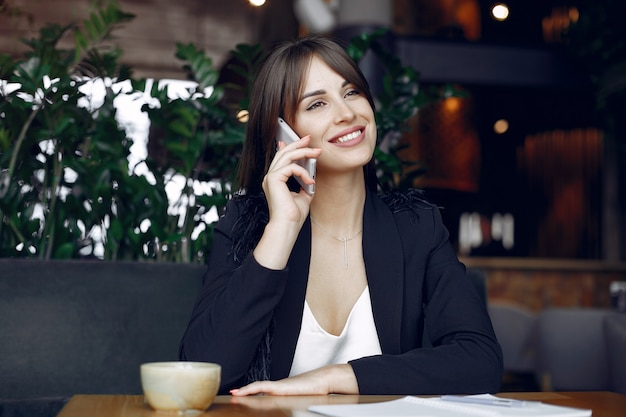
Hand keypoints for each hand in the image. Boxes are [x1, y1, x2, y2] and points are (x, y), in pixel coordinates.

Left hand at [229, 364, 357, 395]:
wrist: (322, 380)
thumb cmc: (315, 390)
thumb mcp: (301, 397)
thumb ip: (293, 399)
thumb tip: (289, 405)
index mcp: (281, 390)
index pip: (262, 390)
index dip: (251, 392)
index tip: (240, 395)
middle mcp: (278, 386)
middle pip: (257, 388)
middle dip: (245, 392)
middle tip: (232, 395)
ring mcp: (278, 386)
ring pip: (257, 387)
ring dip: (245, 391)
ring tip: (234, 394)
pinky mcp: (280, 386)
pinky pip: (262, 386)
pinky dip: (251, 389)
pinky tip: (243, 392)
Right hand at [263, 135, 320, 224]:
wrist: (287, 225)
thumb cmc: (293, 215)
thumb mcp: (303, 196)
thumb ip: (305, 183)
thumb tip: (311, 175)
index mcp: (275, 181)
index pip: (281, 158)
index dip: (289, 147)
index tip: (302, 142)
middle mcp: (270, 177)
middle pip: (283, 153)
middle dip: (297, 144)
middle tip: (309, 138)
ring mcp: (270, 177)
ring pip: (287, 155)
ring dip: (304, 152)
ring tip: (316, 152)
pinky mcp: (274, 179)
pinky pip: (292, 168)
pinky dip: (304, 172)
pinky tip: (310, 181)